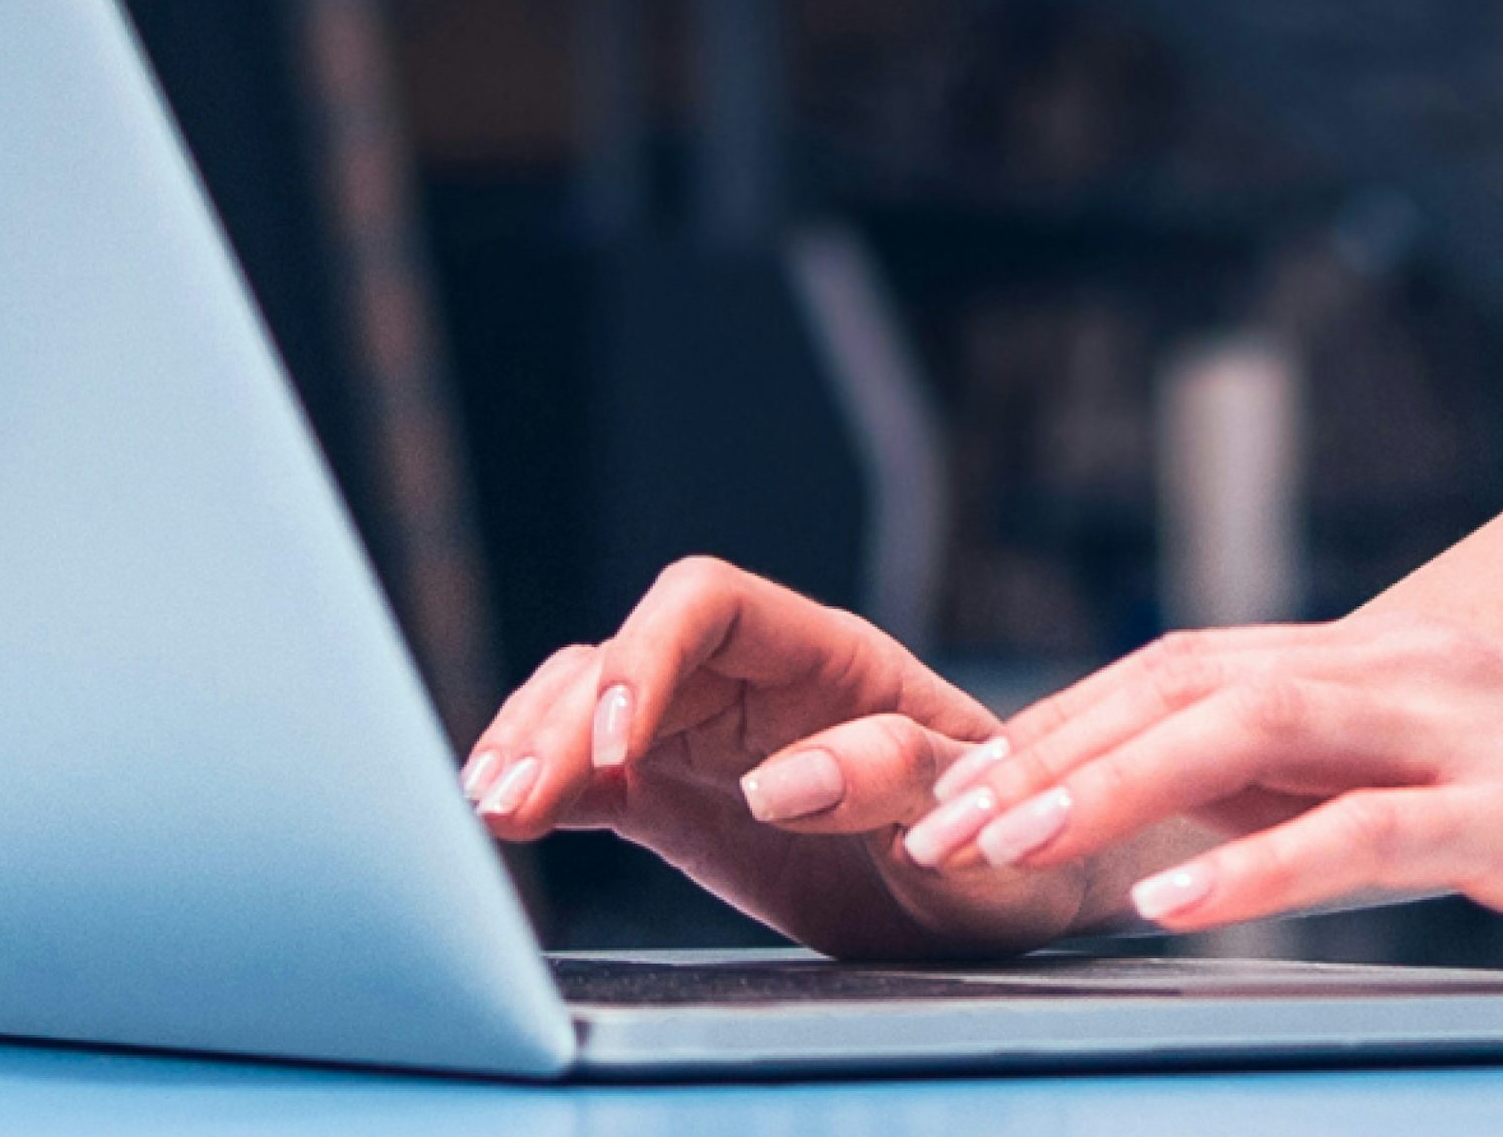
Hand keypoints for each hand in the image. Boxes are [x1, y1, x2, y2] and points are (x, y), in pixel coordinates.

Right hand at [457, 558, 1099, 960]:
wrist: (1008, 900)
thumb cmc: (1012, 850)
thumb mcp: (980, 820)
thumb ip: (898, 783)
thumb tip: (782, 782)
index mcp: (832, 657)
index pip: (710, 602)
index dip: (649, 654)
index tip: (621, 740)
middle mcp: (757, 679)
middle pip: (630, 654)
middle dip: (566, 717)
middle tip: (514, 798)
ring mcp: (710, 734)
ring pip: (593, 703)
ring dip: (536, 746)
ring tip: (491, 809)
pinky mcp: (678, 797)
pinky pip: (590, 769)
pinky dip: (541, 783)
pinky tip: (501, 815)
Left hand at [903, 615, 1502, 960]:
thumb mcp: (1470, 790)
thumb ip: (1349, 795)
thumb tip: (1217, 839)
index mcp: (1395, 664)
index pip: (1188, 669)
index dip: (1064, 723)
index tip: (961, 789)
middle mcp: (1413, 670)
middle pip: (1186, 683)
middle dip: (1048, 750)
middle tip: (935, 822)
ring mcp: (1466, 733)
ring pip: (1248, 736)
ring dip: (1112, 791)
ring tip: (1014, 850)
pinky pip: (1364, 832)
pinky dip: (1255, 870)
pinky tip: (1176, 909)